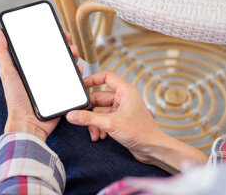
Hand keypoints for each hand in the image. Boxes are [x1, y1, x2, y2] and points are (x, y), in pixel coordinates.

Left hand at [0, 28, 82, 141]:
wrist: (29, 123)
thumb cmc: (16, 100)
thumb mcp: (7, 73)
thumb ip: (3, 53)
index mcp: (32, 68)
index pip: (42, 47)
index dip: (50, 36)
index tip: (55, 26)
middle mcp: (44, 73)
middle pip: (57, 54)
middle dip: (64, 43)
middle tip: (67, 36)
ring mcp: (55, 82)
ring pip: (67, 65)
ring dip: (72, 55)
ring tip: (73, 50)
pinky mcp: (64, 91)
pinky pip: (74, 80)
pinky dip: (77, 72)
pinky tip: (78, 67)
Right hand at [66, 71, 208, 171]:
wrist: (152, 149)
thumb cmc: (142, 132)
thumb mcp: (110, 124)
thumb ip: (89, 118)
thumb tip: (73, 115)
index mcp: (126, 91)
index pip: (106, 77)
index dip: (93, 79)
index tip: (81, 85)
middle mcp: (124, 98)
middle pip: (99, 97)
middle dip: (91, 111)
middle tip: (81, 117)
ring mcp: (121, 110)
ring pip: (99, 111)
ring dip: (95, 123)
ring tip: (96, 133)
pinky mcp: (119, 121)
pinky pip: (103, 120)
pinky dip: (99, 127)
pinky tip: (100, 136)